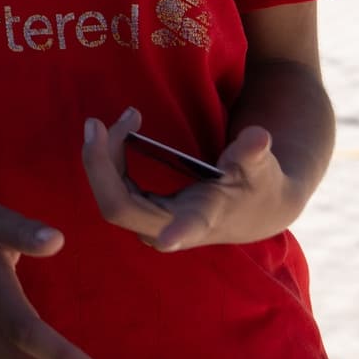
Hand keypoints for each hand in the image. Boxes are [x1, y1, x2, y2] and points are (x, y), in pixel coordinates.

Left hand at [81, 109, 297, 252]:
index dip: (177, 233)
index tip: (167, 241)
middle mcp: (168, 227)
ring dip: (102, 155)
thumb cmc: (257, 186)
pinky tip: (120, 128)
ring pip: (109, 196)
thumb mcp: (261, 168)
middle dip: (100, 164)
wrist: (250, 209)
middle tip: (97, 122)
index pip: (185, 229)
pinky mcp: (141, 210)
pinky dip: (108, 156)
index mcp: (203, 220)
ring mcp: (149, 222)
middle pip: (118, 206)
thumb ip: (254, 154)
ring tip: (125, 116)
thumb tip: (258, 137)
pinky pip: (111, 187)